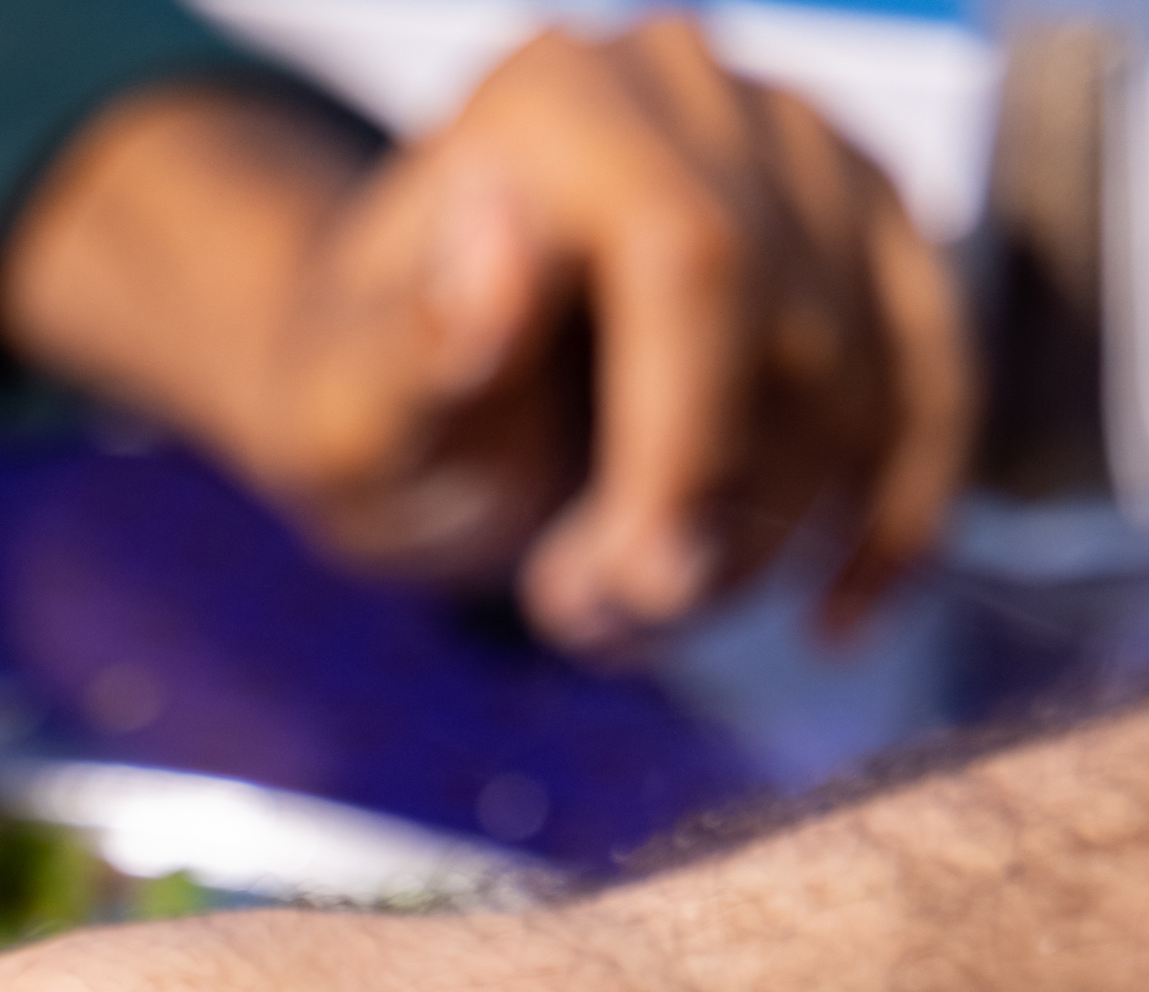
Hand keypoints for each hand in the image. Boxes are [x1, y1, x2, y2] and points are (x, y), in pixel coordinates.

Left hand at [0, 18, 971, 644]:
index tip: (637, 588)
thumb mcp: (346, 411)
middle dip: (715, 519)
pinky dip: (896, 514)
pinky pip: (931, 377)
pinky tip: (832, 616)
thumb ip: (411, 341)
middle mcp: (693, 87)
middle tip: (592, 619)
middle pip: (793, 329)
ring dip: (770, 541)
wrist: (409, 404)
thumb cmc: (365, 410)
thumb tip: (498, 234)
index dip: (689, 443)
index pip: (694, 259)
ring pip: (867, 374)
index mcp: (557, 107)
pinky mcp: (861, 230)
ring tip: (631, 611)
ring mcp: (797, 147)